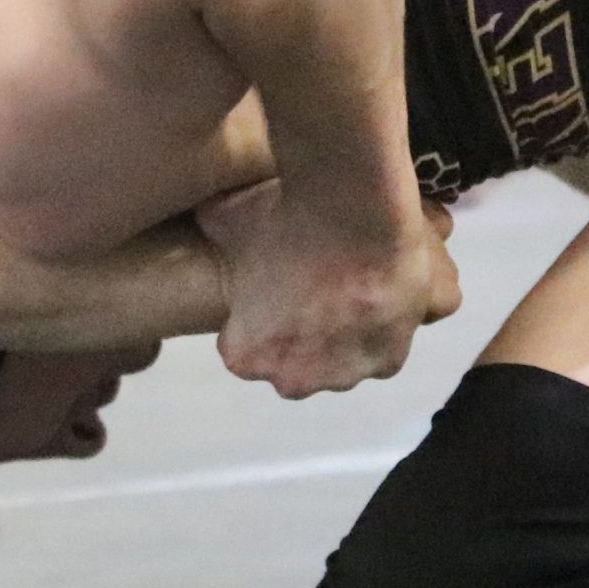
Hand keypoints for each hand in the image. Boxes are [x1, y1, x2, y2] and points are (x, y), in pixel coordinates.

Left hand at [196, 180, 461, 397]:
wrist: (357, 208)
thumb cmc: (285, 216)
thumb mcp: (228, 217)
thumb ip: (212, 230)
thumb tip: (201, 214)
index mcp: (245, 356)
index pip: (245, 346)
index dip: (259, 315)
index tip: (273, 286)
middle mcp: (291, 380)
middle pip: (293, 364)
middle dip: (301, 335)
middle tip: (313, 284)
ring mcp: (342, 376)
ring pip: (338, 363)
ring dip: (341, 336)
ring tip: (350, 285)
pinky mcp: (386, 362)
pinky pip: (380, 355)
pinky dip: (381, 331)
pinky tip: (379, 293)